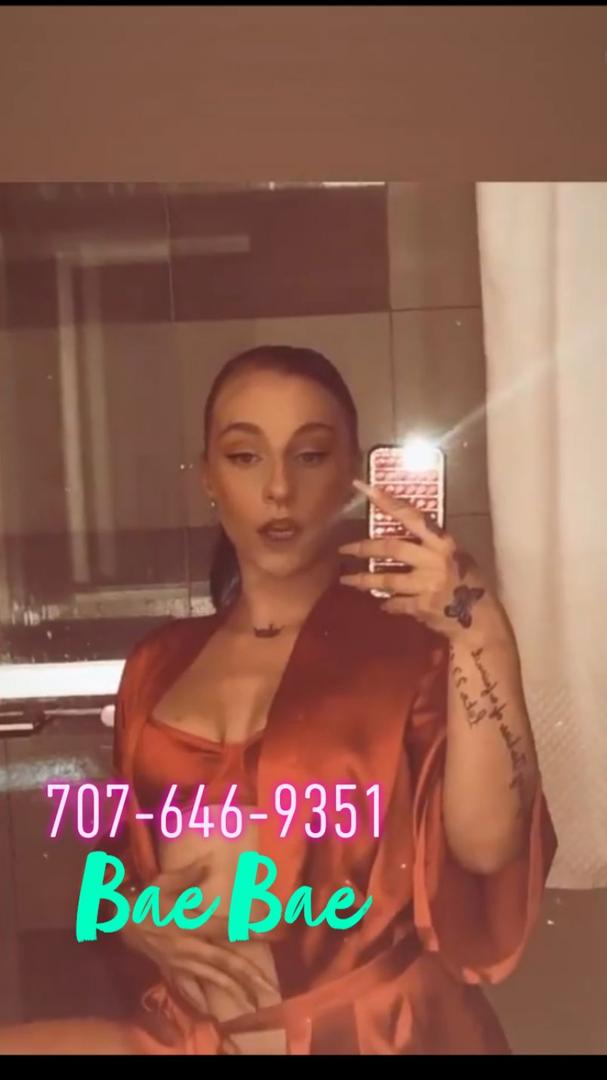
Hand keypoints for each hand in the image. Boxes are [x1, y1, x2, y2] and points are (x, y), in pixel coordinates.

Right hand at [120, 860, 275, 1015]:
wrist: (119, 921)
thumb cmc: (145, 899)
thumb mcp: (164, 883)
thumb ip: (189, 876)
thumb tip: (209, 864)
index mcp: (190, 924)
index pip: (226, 928)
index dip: (250, 931)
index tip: (273, 935)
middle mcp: (188, 947)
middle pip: (224, 962)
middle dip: (249, 975)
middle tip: (271, 987)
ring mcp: (180, 962)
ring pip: (212, 980)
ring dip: (235, 991)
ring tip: (255, 1002)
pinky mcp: (172, 970)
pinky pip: (190, 989)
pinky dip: (203, 1001)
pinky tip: (215, 1012)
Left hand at [339, 479, 510, 645]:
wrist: (481, 620)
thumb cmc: (470, 583)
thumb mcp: (457, 556)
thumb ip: (432, 546)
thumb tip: (403, 533)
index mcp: (443, 542)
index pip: (412, 516)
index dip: (388, 502)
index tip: (365, 488)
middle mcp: (434, 561)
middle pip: (392, 548)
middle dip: (364, 547)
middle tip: (344, 549)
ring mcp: (427, 585)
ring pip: (387, 579)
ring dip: (364, 580)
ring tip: (347, 580)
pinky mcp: (422, 607)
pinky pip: (396, 602)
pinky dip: (387, 602)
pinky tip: (381, 602)